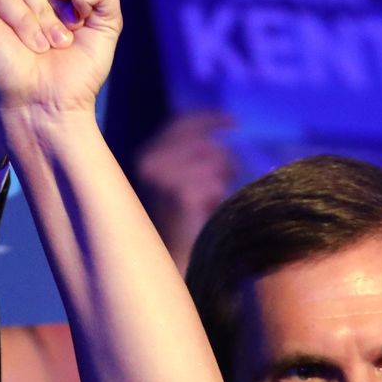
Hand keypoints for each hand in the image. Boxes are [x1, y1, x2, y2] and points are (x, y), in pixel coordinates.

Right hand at [134, 111, 235, 271]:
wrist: (174, 261)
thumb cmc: (183, 222)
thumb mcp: (185, 178)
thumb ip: (195, 152)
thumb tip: (223, 130)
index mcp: (147, 155)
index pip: (181, 122)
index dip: (210, 119)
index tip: (234, 123)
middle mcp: (149, 162)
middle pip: (203, 140)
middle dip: (222, 159)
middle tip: (225, 182)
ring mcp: (162, 177)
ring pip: (214, 158)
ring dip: (222, 178)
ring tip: (212, 200)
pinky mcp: (180, 193)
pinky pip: (216, 180)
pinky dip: (219, 195)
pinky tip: (208, 210)